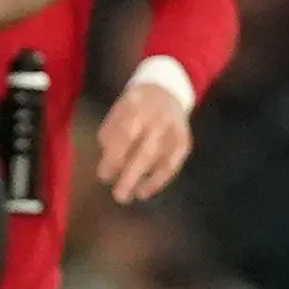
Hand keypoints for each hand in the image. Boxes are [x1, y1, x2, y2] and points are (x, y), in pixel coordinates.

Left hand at [96, 80, 193, 202]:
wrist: (164, 92)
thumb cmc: (132, 109)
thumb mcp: (116, 113)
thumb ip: (110, 136)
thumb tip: (110, 167)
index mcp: (138, 108)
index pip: (126, 136)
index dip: (115, 158)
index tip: (104, 176)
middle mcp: (159, 120)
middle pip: (146, 152)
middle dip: (131, 176)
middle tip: (119, 196)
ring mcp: (175, 131)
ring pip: (163, 160)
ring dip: (147, 181)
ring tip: (132, 195)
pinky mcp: (184, 141)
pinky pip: (173, 164)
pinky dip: (160, 180)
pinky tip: (146, 191)